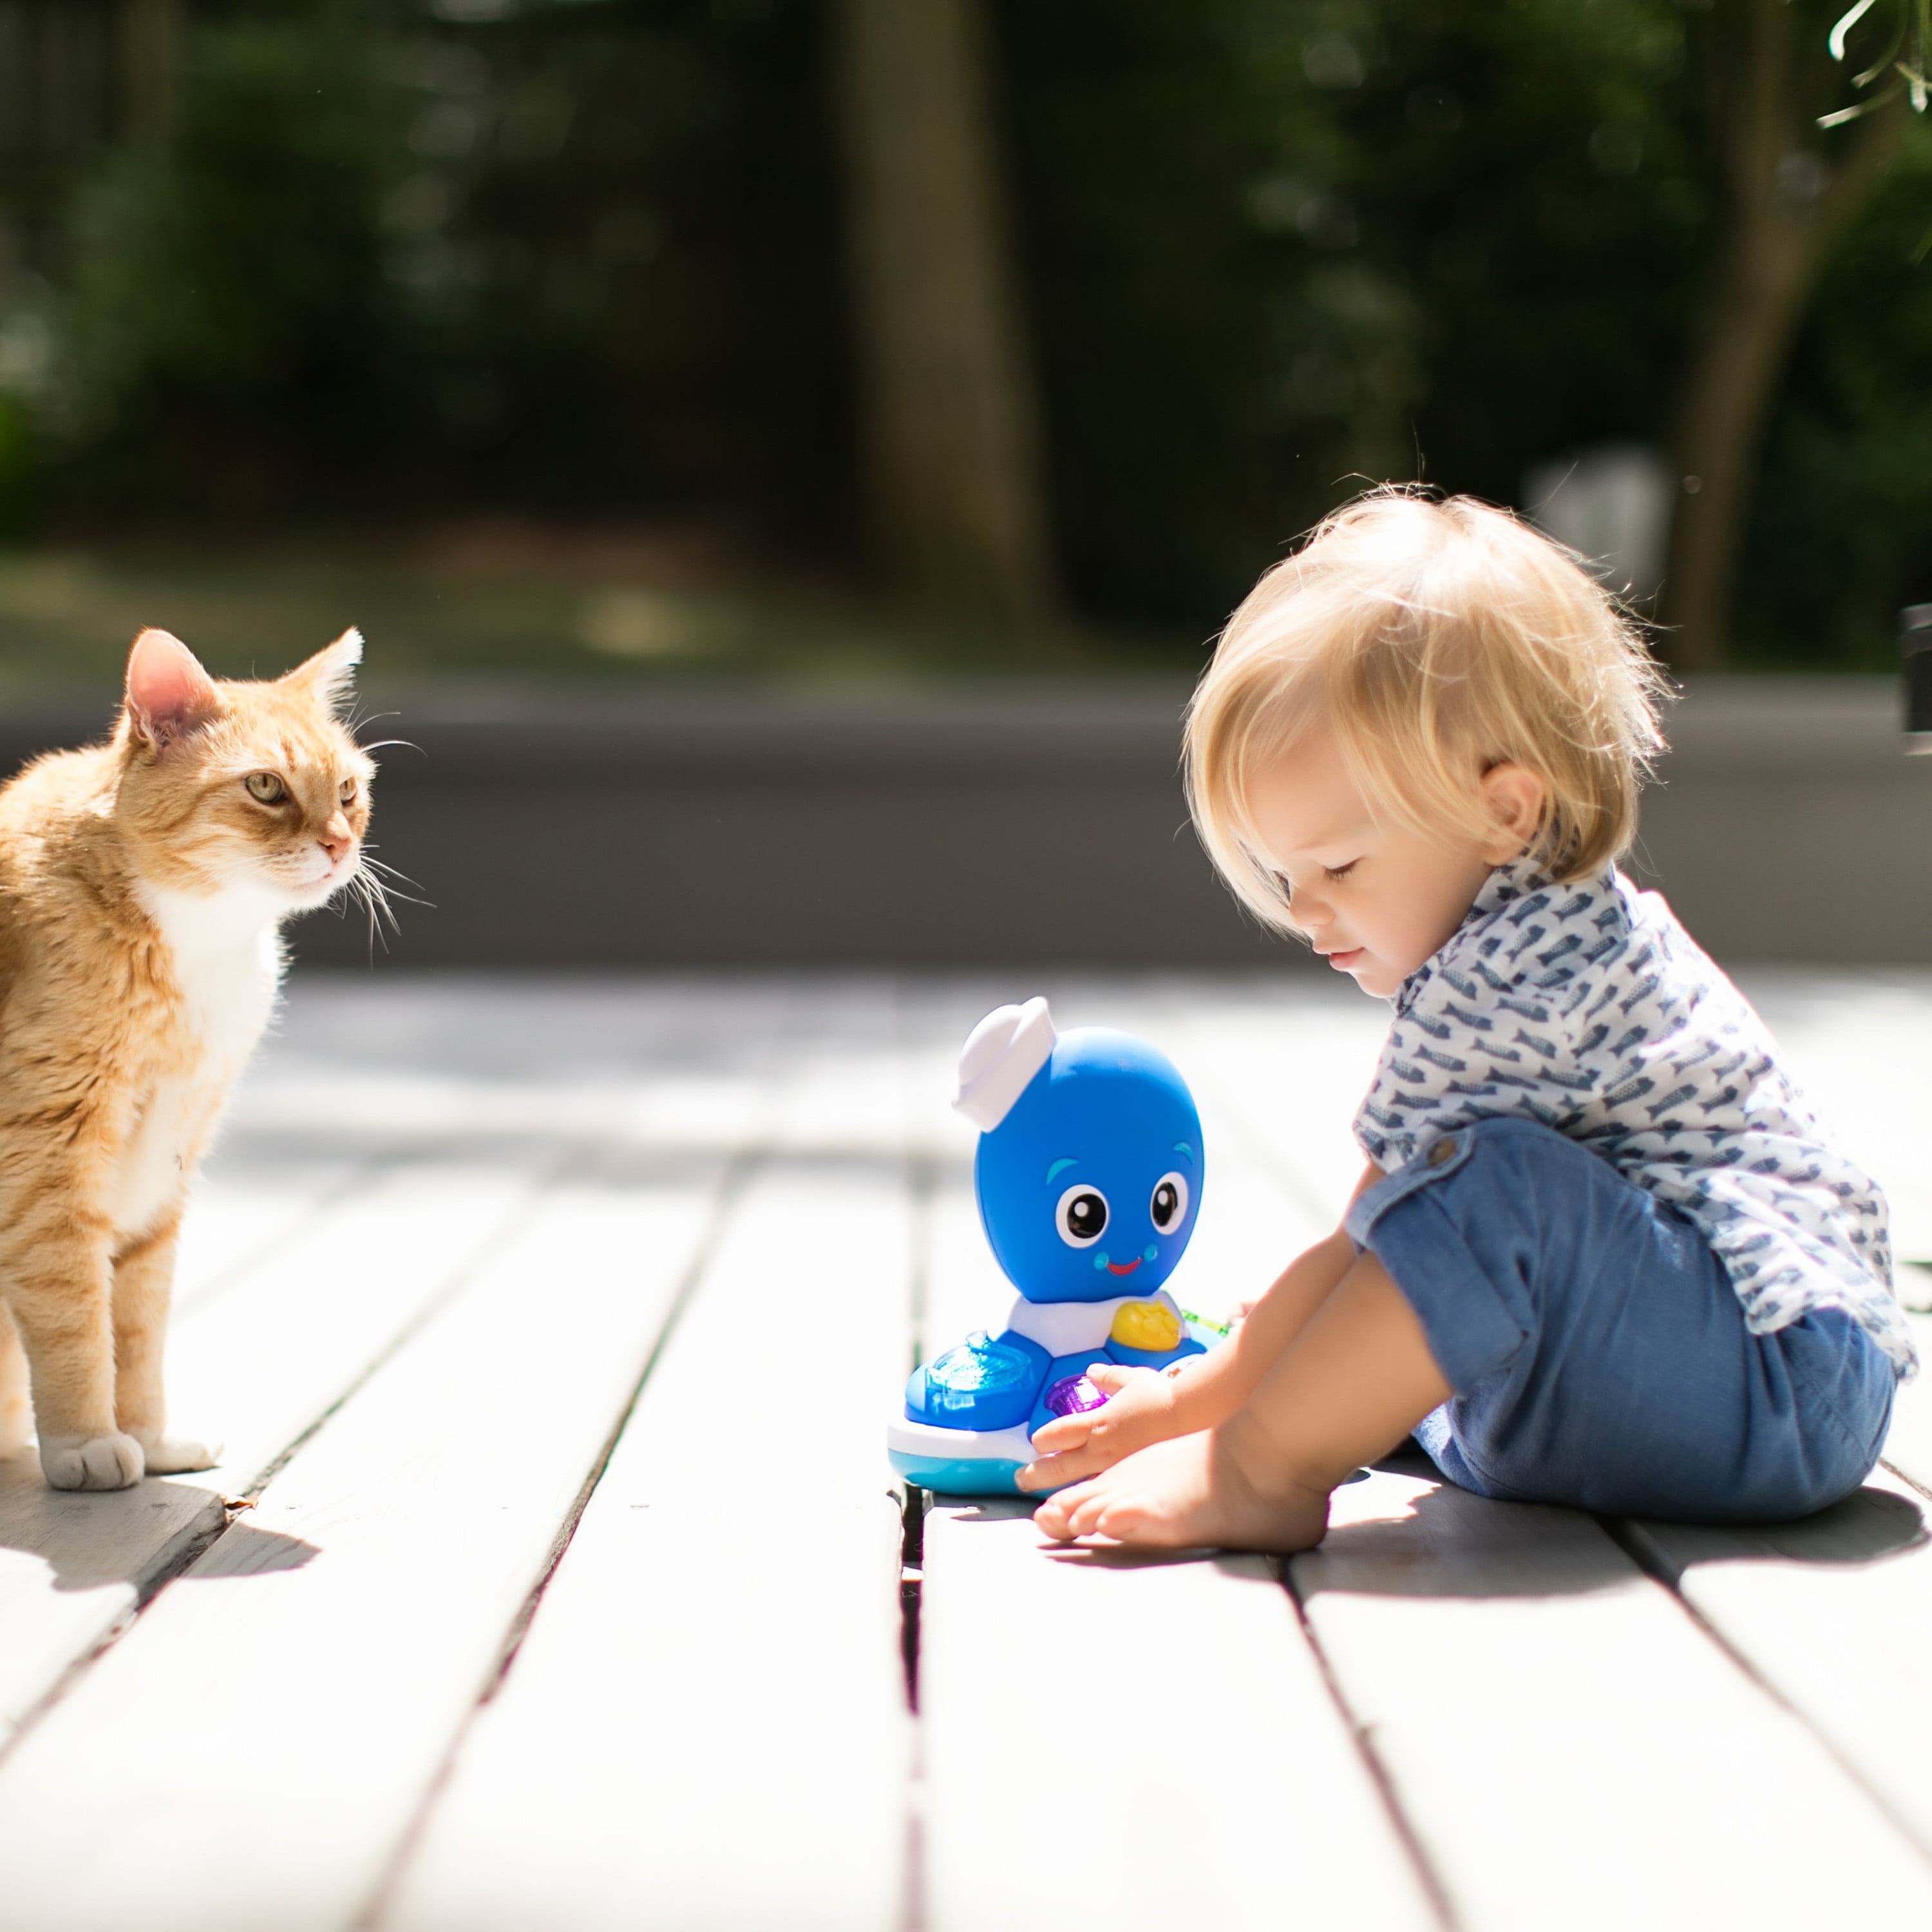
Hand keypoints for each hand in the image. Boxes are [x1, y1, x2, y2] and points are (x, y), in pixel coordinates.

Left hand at [1015, 1361, 1191, 1491]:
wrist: (1191, 1418)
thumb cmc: (1161, 1397)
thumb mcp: (1133, 1380)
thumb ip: (1111, 1378)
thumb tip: (1092, 1371)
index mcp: (1098, 1421)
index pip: (1061, 1432)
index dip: (1045, 1438)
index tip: (1036, 1442)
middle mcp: (1101, 1447)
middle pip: (1060, 1463)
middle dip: (1038, 1473)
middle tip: (1020, 1481)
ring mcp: (1114, 1467)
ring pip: (1077, 1483)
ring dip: (1057, 1491)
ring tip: (1044, 1503)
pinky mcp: (1129, 1480)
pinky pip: (1101, 1493)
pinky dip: (1085, 1501)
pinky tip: (1078, 1512)